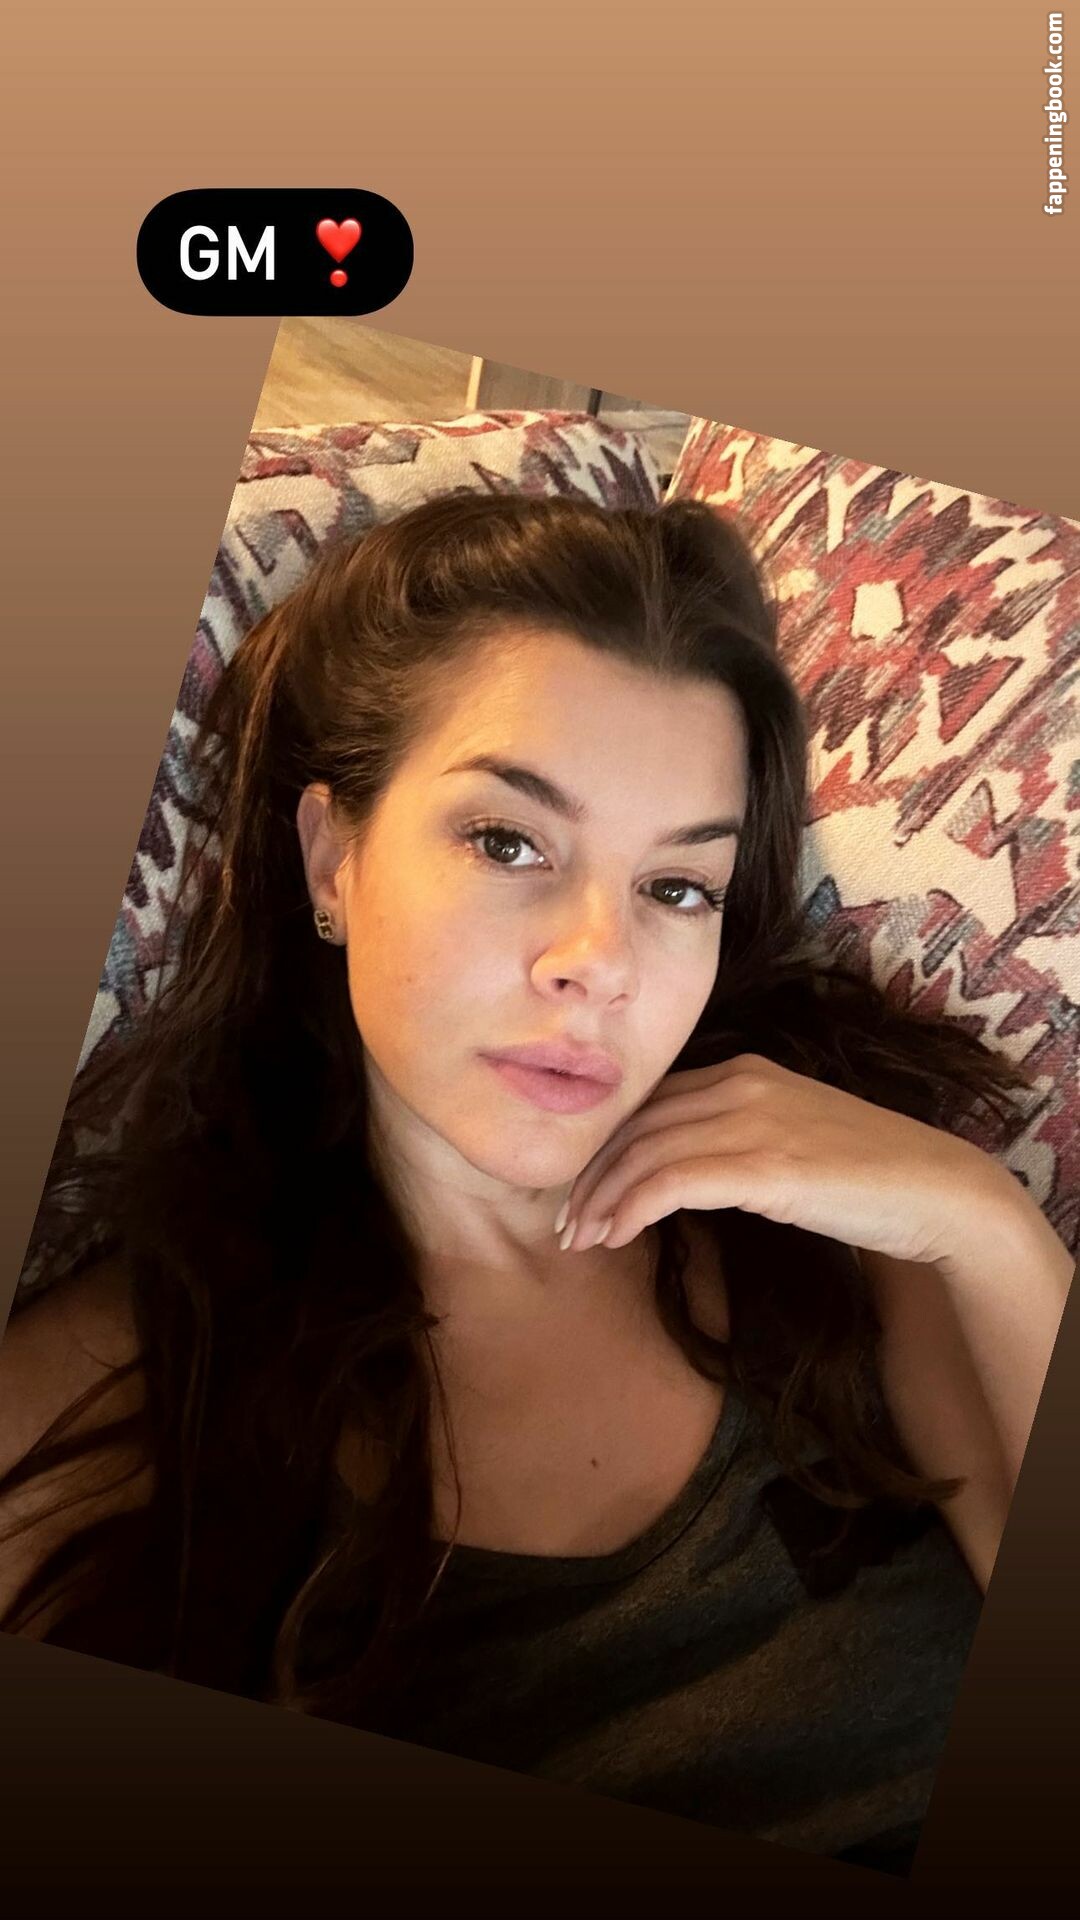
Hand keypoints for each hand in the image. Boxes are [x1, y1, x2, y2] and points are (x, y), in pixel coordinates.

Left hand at [558, 1053, 1024, 1267]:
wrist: (934, 1189)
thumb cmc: (864, 1175)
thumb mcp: (787, 1139)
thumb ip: (734, 1141)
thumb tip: (674, 1176)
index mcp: (743, 1072)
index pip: (649, 1103)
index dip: (605, 1146)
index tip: (579, 1190)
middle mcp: (740, 1085)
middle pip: (636, 1125)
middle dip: (592, 1176)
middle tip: (565, 1224)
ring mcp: (753, 1121)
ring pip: (646, 1153)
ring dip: (603, 1201)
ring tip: (582, 1240)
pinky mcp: (765, 1166)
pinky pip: (673, 1183)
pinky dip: (633, 1210)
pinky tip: (618, 1238)